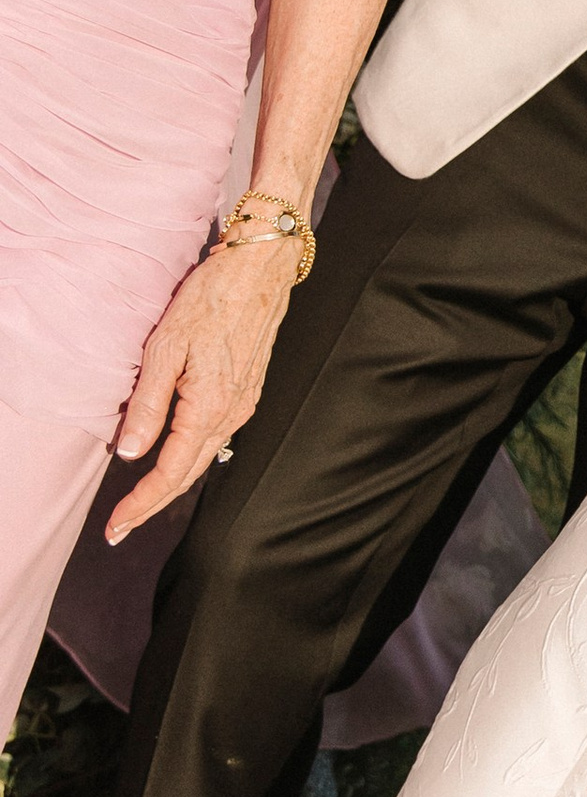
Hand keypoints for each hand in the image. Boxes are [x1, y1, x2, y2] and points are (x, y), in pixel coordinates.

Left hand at [106, 232, 302, 539]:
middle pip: (189, 474)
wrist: (261, 269)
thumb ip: (149, 404)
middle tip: (120, 527)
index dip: (140, 503)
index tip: (115, 527)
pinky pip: (216, 437)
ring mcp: (244, 403)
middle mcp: (232, 413)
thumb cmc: (212, 299)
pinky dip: (191, 458)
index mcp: (209, 406)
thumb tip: (130, 452)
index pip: (170, 471)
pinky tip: (175, 458)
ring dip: (171, 483)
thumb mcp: (166, 347)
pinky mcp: (248, 391)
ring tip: (140, 500)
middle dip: (152, 504)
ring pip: (204, 458)